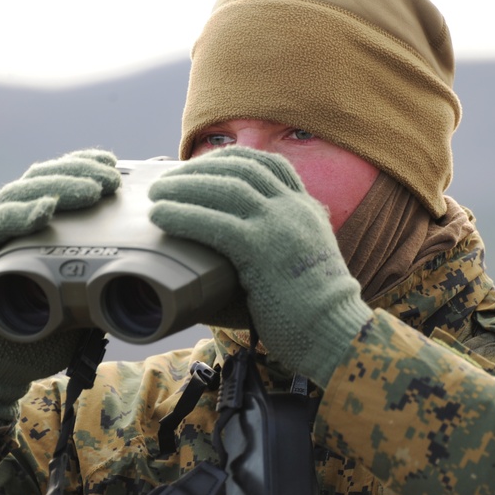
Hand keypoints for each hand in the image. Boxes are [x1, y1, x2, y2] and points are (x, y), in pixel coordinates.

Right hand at [0, 150, 120, 428]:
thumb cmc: (45, 333)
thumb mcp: (86, 296)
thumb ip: (105, 270)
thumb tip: (152, 253)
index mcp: (36, 226)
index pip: (59, 182)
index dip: (85, 167)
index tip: (117, 164)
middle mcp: (9, 224)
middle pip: (42, 180)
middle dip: (79, 172)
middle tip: (113, 176)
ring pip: (19, 194)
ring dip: (58, 186)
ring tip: (93, 188)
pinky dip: (18, 214)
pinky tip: (44, 209)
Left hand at [147, 147, 372, 386]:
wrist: (337, 334)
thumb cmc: (313, 315)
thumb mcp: (303, 267)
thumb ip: (276, 251)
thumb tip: (230, 257)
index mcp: (307, 210)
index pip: (269, 165)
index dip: (231, 160)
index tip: (204, 166)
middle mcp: (294, 209)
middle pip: (241, 169)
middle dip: (199, 169)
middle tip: (168, 180)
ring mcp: (280, 226)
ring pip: (224, 189)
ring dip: (184, 188)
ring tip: (156, 195)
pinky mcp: (262, 249)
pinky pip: (214, 223)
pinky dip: (183, 215)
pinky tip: (161, 216)